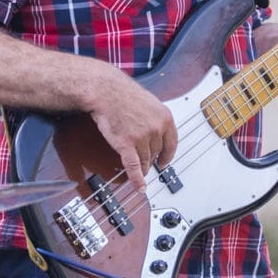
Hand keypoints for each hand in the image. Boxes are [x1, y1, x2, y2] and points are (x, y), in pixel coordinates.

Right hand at [84, 64, 177, 192]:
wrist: (105, 91)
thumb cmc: (123, 94)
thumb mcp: (149, 103)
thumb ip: (156, 119)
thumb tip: (157, 132)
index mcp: (165, 117)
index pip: (171, 143)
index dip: (167, 156)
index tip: (164, 162)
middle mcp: (156, 128)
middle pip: (156, 153)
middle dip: (150, 159)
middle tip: (145, 162)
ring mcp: (142, 137)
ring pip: (145, 160)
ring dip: (141, 167)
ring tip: (138, 170)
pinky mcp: (126, 144)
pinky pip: (134, 167)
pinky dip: (137, 179)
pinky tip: (140, 187)